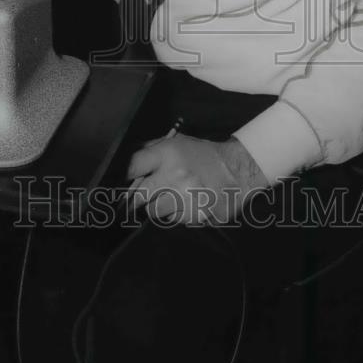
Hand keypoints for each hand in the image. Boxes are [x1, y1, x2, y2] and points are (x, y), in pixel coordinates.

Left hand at [124, 132, 269, 224]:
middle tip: (144, 196)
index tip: (124, 182)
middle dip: (139, 198)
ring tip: (172, 197)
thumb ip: (150, 149)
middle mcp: (174, 176)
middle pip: (138, 197)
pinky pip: (173, 221)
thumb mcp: (176, 142)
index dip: (125, 176)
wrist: (238, 171)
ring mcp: (185, 199)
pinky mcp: (195, 217)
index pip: (131, 167)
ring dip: (158, 207)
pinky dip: (176, 215)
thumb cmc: (203, 155)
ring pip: (154, 212)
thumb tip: (125, 163)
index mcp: (167, 154)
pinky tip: (187, 204)